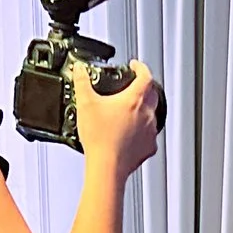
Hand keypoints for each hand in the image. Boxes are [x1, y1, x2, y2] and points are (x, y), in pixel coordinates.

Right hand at [76, 58, 161, 174]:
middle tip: (133, 85)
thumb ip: (82, 82)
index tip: (135, 66)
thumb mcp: (85, 103)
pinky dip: (142, 131)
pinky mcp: (148, 148)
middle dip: (144, 86)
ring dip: (144, 109)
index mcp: (134, 100)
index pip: (145, 75)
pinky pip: (149, 136)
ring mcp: (150, 132)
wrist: (107, 166)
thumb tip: (80, 70)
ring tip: (129, 110)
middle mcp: (147, 115)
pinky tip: (131, 133)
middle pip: (152, 94)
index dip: (140, 67)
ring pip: (152, 115)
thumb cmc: (100, 139)